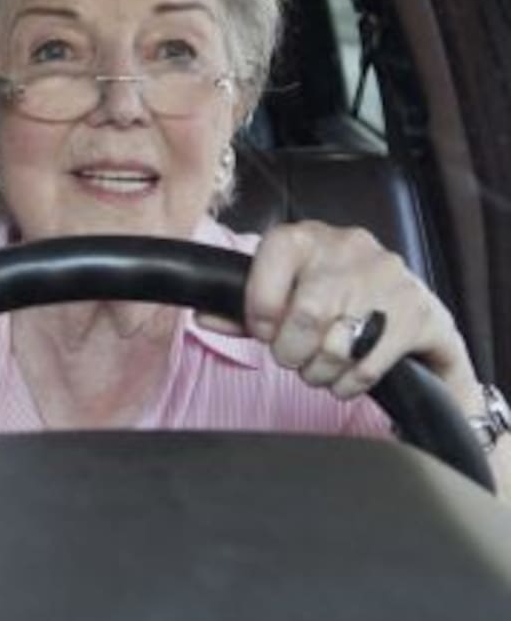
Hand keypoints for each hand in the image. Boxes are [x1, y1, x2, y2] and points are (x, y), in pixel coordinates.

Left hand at [233, 221, 476, 402]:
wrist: (415, 316)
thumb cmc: (336, 302)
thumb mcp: (286, 296)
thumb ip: (242, 309)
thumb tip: (202, 316)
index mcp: (307, 237)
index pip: (270, 257)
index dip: (259, 308)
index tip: (264, 330)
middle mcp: (350, 248)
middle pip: (305, 313)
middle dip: (290, 350)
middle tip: (292, 357)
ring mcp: (389, 278)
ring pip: (337, 344)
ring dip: (318, 371)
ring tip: (319, 367)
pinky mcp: (418, 314)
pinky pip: (368, 365)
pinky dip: (347, 383)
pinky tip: (345, 376)